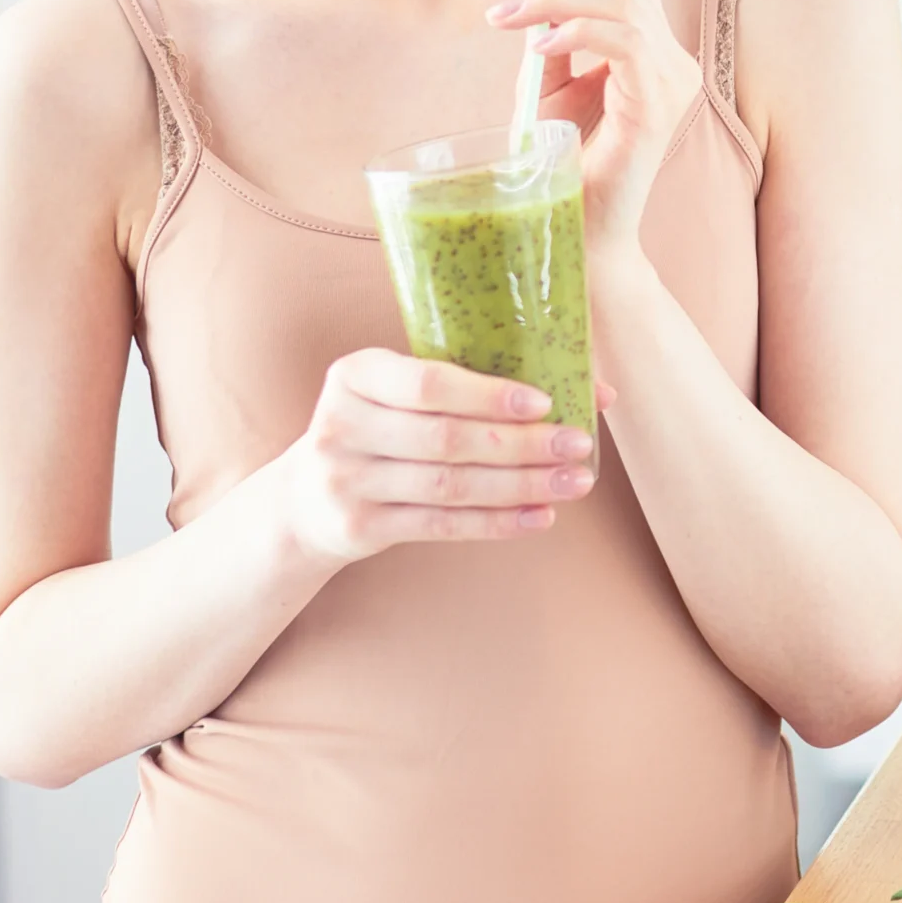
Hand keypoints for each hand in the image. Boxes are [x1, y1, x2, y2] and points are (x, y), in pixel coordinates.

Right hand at [273, 349, 596, 562]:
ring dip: (520, 485)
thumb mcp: (401, 395)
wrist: (303, 500)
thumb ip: (480, 384)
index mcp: (355, 375)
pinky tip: (540, 516)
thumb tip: (597, 389)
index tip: (545, 403)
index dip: (488, 396)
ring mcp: (346, 480)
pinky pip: (441, 525)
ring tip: (574, 482)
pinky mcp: (358, 527)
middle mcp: (342, 425)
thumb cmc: (381, 430)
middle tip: (577, 444)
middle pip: (446, 439)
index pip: (426, 385)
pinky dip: (496, 522)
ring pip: (450, 486)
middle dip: (521, 444)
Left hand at [488, 0, 703, 251]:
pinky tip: (539, 43)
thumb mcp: (545, 75)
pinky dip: (578, 33)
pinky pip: (626, 43)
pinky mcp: (660, 106)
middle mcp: (673, 60)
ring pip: (623, 3)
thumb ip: (547, 20)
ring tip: (506, 16)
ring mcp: (673, 82)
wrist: (574, 229)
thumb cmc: (559, 161)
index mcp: (652, 49)